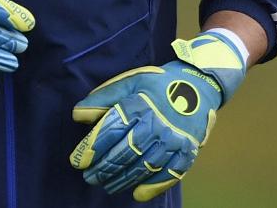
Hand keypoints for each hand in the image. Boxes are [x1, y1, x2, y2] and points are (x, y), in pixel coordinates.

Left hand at [69, 32, 246, 201]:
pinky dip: (153, 186)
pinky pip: (170, 174)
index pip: (110, 131)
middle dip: (104, 168)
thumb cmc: (158, 84)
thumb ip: (102, 98)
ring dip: (123, 179)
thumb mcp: (128, 82)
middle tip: (89, 177)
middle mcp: (156, 125)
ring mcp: (174, 140)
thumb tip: (78, 116)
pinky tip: (138, 194)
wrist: (199, 85)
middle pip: (125, 152)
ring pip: (144, 166)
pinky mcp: (188, 151)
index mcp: (138, 105)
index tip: (77, 162)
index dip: (92, 149)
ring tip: (106, 185)